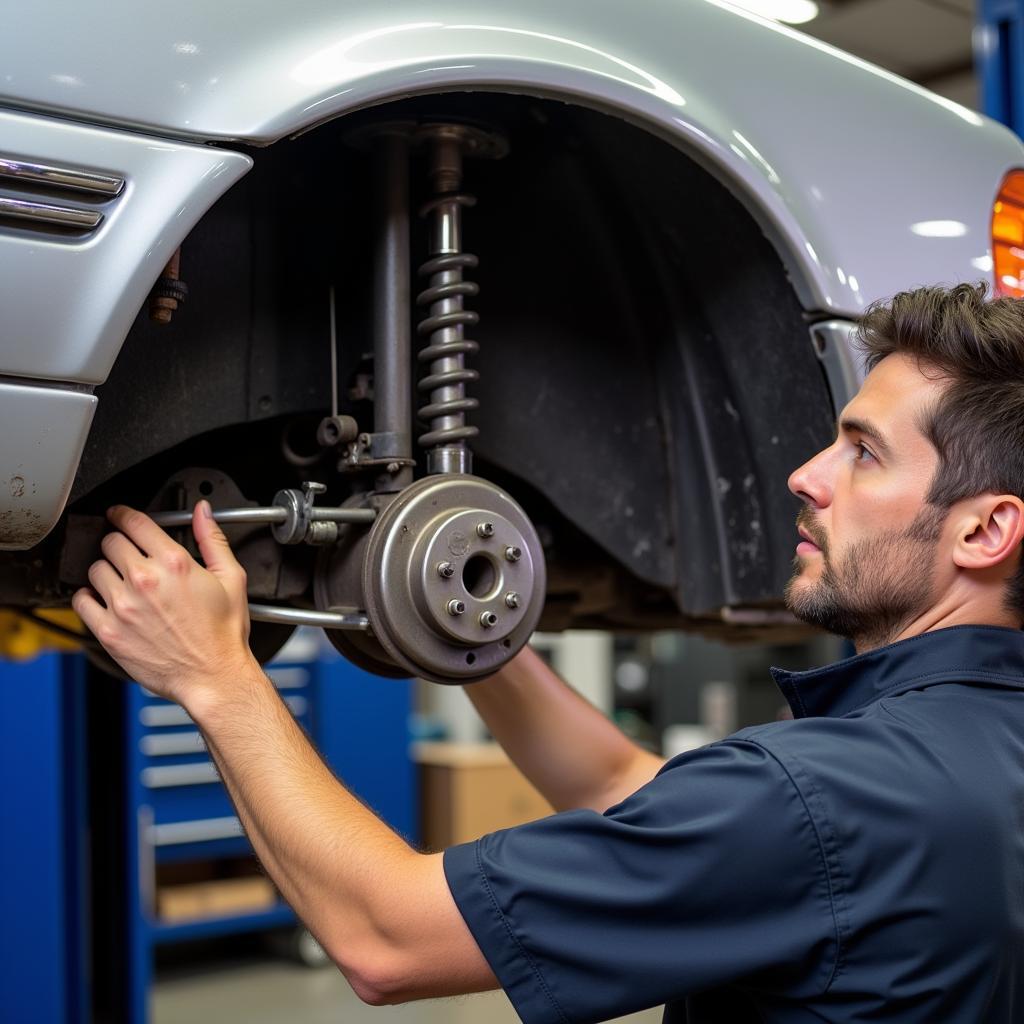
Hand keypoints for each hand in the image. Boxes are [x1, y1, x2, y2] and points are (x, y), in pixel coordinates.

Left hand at [72, 501, 256, 705]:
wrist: (213, 676)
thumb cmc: (223, 633)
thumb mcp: (231, 578)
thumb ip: (213, 539)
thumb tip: (202, 512)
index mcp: (174, 563)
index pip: (134, 523)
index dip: (122, 514)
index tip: (118, 516)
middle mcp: (144, 581)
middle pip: (110, 543)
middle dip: (118, 544)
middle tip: (127, 554)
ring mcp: (123, 607)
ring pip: (94, 569)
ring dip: (105, 570)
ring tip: (120, 581)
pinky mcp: (109, 631)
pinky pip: (81, 601)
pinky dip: (88, 597)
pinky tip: (105, 601)